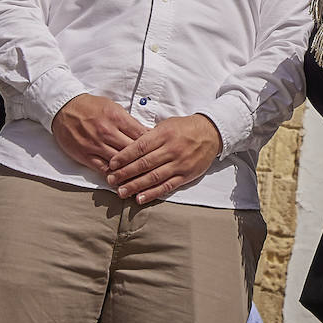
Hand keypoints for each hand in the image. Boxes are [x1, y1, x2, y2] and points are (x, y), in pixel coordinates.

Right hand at [51, 94, 147, 173]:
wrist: (64, 108)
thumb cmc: (90, 106)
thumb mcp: (112, 107)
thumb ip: (128, 121)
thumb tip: (145, 133)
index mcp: (116, 118)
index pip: (140, 135)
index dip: (152, 145)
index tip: (159, 152)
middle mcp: (107, 132)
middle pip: (132, 151)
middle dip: (144, 161)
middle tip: (155, 170)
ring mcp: (96, 145)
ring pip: (119, 163)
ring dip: (130, 172)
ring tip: (142, 180)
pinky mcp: (85, 155)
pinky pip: (102, 169)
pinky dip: (113, 176)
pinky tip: (122, 181)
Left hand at [105, 114, 222, 204]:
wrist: (211, 133)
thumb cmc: (184, 128)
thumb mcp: (166, 124)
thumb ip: (149, 136)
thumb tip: (128, 147)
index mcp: (164, 134)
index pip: (140, 147)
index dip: (124, 156)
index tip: (112, 164)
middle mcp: (171, 150)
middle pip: (144, 163)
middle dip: (126, 173)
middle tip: (111, 180)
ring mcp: (179, 164)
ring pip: (154, 177)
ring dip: (136, 186)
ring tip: (122, 192)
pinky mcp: (186, 175)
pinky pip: (167, 186)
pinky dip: (153, 193)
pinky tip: (140, 198)